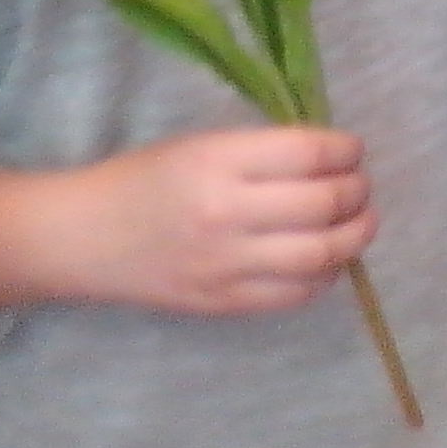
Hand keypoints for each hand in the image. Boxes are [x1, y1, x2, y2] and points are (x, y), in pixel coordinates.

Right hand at [56, 125, 375, 317]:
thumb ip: (262, 151)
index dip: (345, 151)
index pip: (308, 154)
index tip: (352, 150)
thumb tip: (331, 158)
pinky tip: (328, 260)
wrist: (86, 237)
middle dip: (357, 192)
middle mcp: (225, 213)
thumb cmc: (144, 179)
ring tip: (360, 223)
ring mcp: (226, 265)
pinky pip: (295, 295)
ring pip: (319, 256)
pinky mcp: (224, 303)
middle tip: (361, 186)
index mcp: (217, 160)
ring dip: (354, 237)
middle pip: (322, 205)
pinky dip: (324, 276)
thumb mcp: (200, 144)